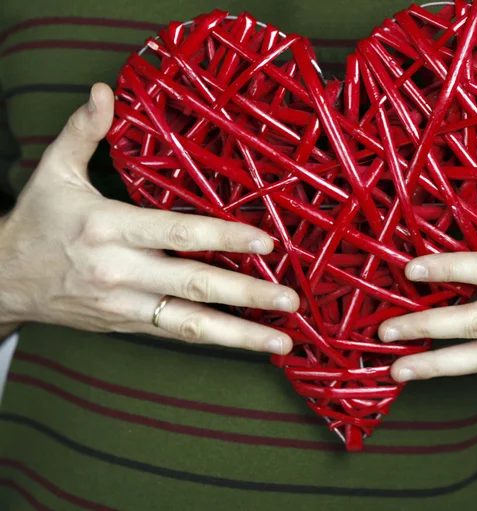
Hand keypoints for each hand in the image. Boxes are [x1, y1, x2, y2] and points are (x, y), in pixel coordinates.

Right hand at [0, 83, 298, 353]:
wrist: (4, 282)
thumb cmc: (36, 224)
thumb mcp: (53, 173)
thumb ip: (83, 132)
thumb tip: (104, 91)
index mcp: (108, 228)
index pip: (178, 233)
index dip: (224, 238)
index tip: (266, 243)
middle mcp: (122, 271)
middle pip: (195, 285)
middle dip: (248, 293)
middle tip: (291, 299)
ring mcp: (126, 306)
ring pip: (192, 324)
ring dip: (241, 333)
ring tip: (282, 339)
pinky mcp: (128, 326)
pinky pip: (177, 333)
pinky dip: (215, 339)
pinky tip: (246, 341)